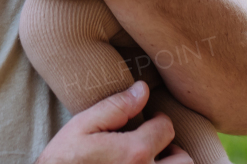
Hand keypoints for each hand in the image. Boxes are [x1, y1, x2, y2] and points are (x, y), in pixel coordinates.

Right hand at [35, 81, 192, 163]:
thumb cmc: (63, 161)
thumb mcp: (83, 127)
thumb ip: (116, 107)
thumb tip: (142, 89)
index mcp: (135, 152)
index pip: (166, 128)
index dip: (156, 120)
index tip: (146, 121)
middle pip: (183, 160)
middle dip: (172, 150)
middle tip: (152, 146)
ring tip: (147, 162)